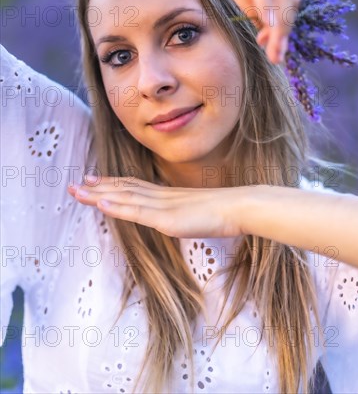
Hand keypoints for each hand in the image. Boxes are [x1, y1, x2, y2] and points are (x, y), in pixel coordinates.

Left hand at [67, 176, 248, 237]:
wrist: (239, 208)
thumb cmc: (224, 212)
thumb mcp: (198, 212)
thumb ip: (183, 213)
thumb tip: (178, 217)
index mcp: (167, 195)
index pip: (134, 186)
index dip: (113, 184)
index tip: (95, 180)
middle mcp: (160, 197)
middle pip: (124, 189)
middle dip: (99, 187)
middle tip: (76, 183)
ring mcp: (162, 207)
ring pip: (124, 198)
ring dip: (99, 195)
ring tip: (78, 191)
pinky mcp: (166, 219)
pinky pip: (137, 212)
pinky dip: (117, 207)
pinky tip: (101, 203)